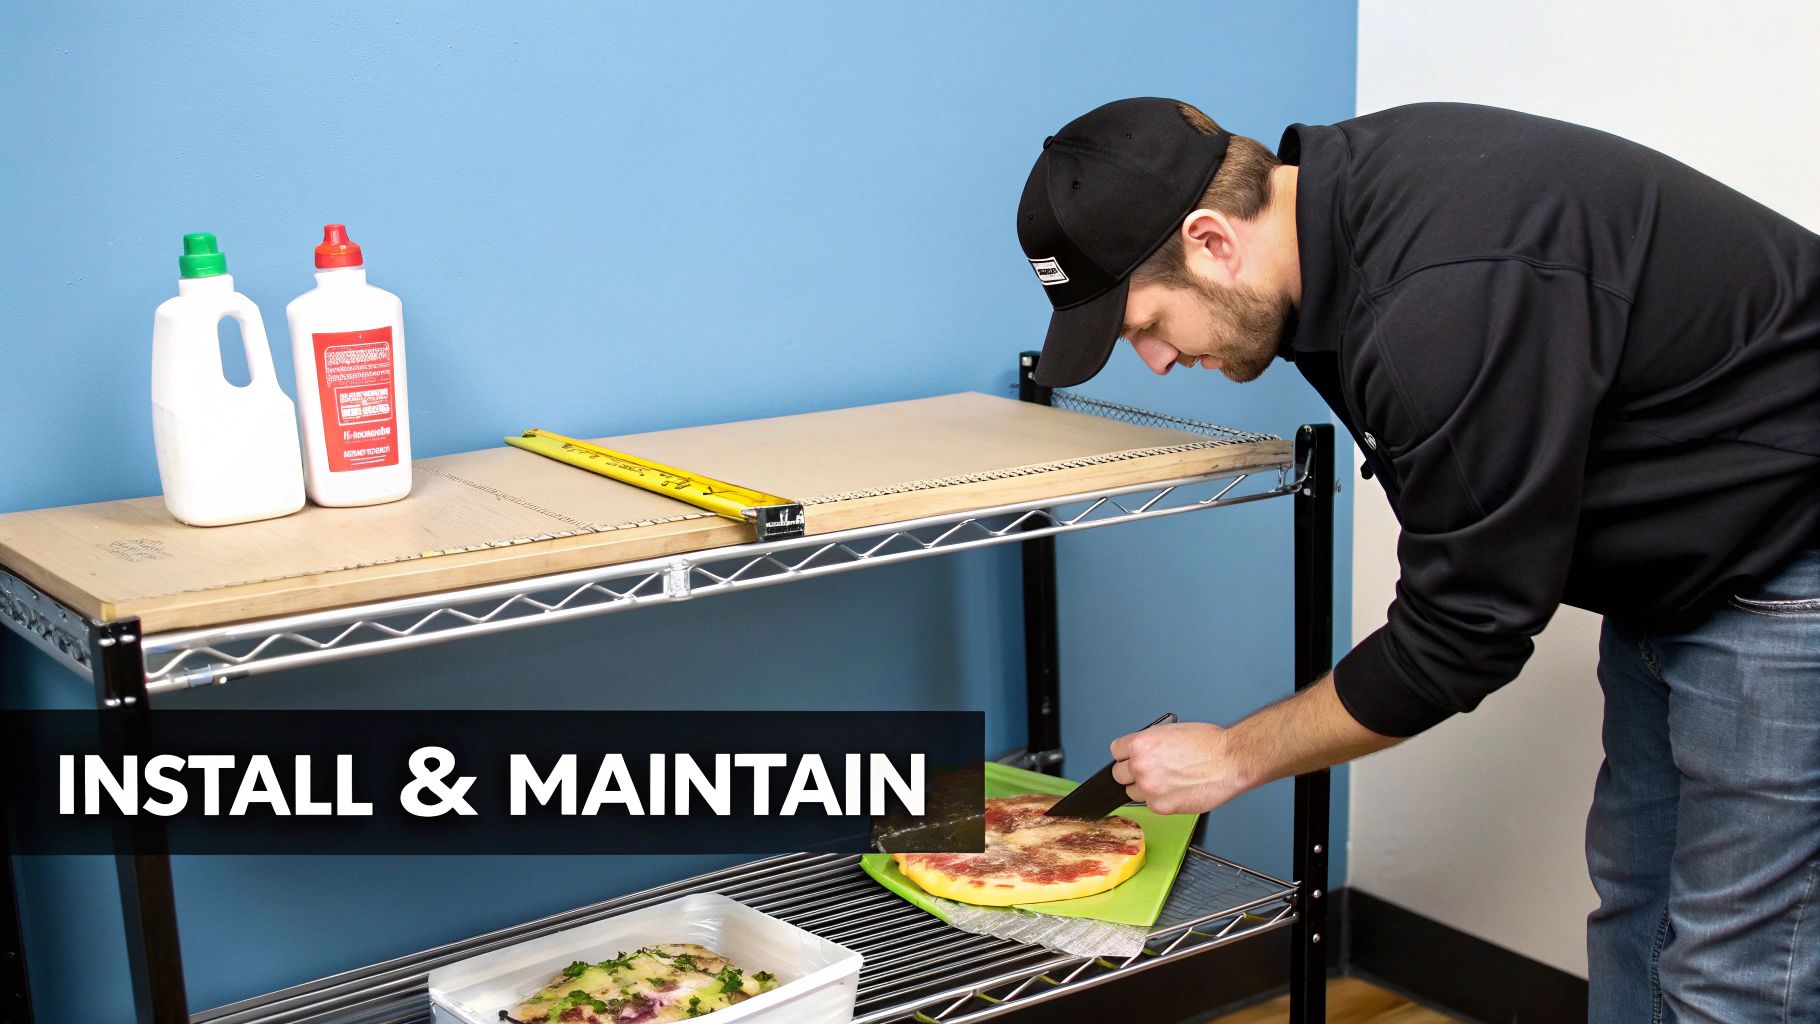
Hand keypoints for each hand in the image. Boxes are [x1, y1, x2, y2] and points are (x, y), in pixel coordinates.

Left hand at [1108, 722, 1250, 814]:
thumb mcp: (1169, 732)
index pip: (1116, 752)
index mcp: (1141, 744)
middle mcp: (1140, 766)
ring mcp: (1149, 788)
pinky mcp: (1161, 806)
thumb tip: (1139, 754)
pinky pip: (1150, 805)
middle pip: (1119, 774)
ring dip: (1145, 789)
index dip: (1127, 755)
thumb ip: (1149, 745)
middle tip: (1150, 771)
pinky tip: (1177, 790)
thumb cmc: (1208, 744)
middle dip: (1132, 773)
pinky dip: (1161, 800)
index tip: (1132, 759)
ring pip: (1133, 792)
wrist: (1230, 760)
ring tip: (1168, 781)